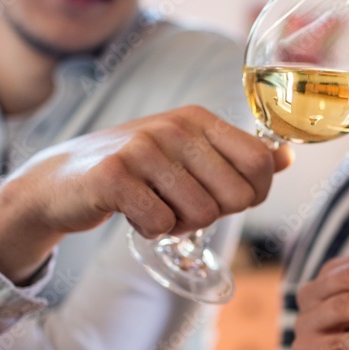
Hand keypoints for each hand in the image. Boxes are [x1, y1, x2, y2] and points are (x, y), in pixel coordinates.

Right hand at [0, 105, 290, 281]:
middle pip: (235, 196)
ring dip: (179, 224)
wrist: (61, 181)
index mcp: (199, 118)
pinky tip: (132, 213)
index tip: (224, 198)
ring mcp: (143, 147)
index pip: (260, 163)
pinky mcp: (113, 175)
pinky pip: (162, 224)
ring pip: (201, 215)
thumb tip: (287, 157)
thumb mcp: (190, 155)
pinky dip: (151, 231)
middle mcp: (175, 126)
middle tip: (180, 204)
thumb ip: (240, 157)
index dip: (252, 195)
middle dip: (214, 214)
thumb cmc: (137, 171)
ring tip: (153, 205)